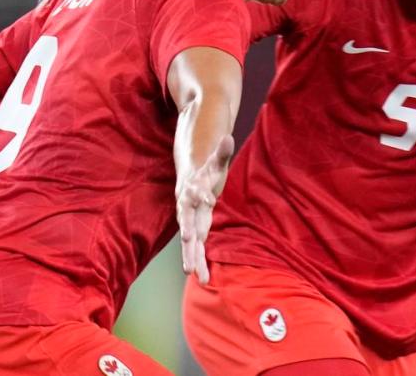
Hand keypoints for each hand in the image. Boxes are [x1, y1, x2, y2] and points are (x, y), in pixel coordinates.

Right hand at [176, 134, 233, 284]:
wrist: (189, 178)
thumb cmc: (205, 170)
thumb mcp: (215, 160)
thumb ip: (221, 152)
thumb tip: (228, 137)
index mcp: (192, 189)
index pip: (195, 192)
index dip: (200, 195)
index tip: (208, 199)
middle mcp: (187, 207)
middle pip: (186, 222)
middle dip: (188, 235)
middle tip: (190, 245)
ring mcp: (189, 221)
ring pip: (189, 241)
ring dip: (192, 257)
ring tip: (196, 274)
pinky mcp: (194, 230)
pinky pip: (195, 248)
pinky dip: (198, 262)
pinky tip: (203, 278)